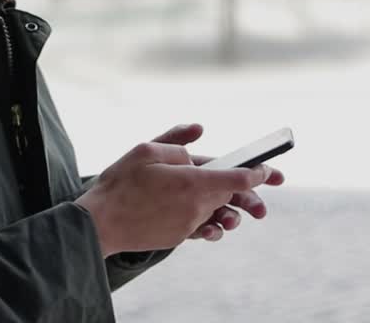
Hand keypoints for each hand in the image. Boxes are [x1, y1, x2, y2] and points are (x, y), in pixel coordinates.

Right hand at [75, 123, 280, 256]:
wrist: (99, 225)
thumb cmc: (119, 184)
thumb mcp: (144, 150)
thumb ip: (177, 141)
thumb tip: (199, 132)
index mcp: (190, 181)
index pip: (237, 177)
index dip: (259, 173)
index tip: (270, 171)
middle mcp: (194, 205)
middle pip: (231, 197)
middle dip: (249, 197)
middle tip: (262, 204)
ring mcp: (187, 224)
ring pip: (217, 213)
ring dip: (228, 211)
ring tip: (236, 215)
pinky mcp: (178, 237)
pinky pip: (201, 226)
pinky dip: (208, 221)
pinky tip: (210, 222)